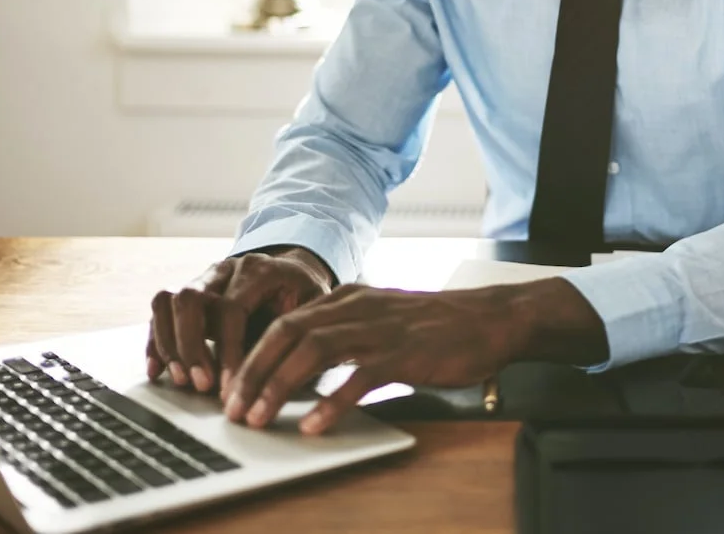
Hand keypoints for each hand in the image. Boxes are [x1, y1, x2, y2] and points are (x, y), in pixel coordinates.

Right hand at [146, 247, 334, 397]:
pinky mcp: (190, 292)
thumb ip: (297, 335)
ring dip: (170, 344)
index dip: (227, 352)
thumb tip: (283, 378)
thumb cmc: (304, 296)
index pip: (230, 308)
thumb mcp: (314, 309)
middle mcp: (226, 268)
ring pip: (168, 300)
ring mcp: (204, 277)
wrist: (294, 272)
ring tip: (182, 380)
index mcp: (259, 269)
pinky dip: (157, 342)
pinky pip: (160, 311)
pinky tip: (158, 371)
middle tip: (202, 385)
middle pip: (190, 299)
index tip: (230, 388)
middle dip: (191, 347)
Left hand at [222, 277, 607, 434]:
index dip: (253, 356)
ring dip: (280, 386)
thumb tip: (301, 367)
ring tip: (260, 417)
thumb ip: (344, 334)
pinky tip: (316, 424)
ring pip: (314, 351)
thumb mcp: (382, 317)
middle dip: (253, 372)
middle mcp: (357, 308)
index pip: (285, 322)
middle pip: (288, 334)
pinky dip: (333, 401)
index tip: (233, 388)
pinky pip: (359, 376)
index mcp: (348, 298)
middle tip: (234, 409)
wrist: (491, 317)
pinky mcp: (405, 353)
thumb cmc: (437, 324)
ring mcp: (380, 329)